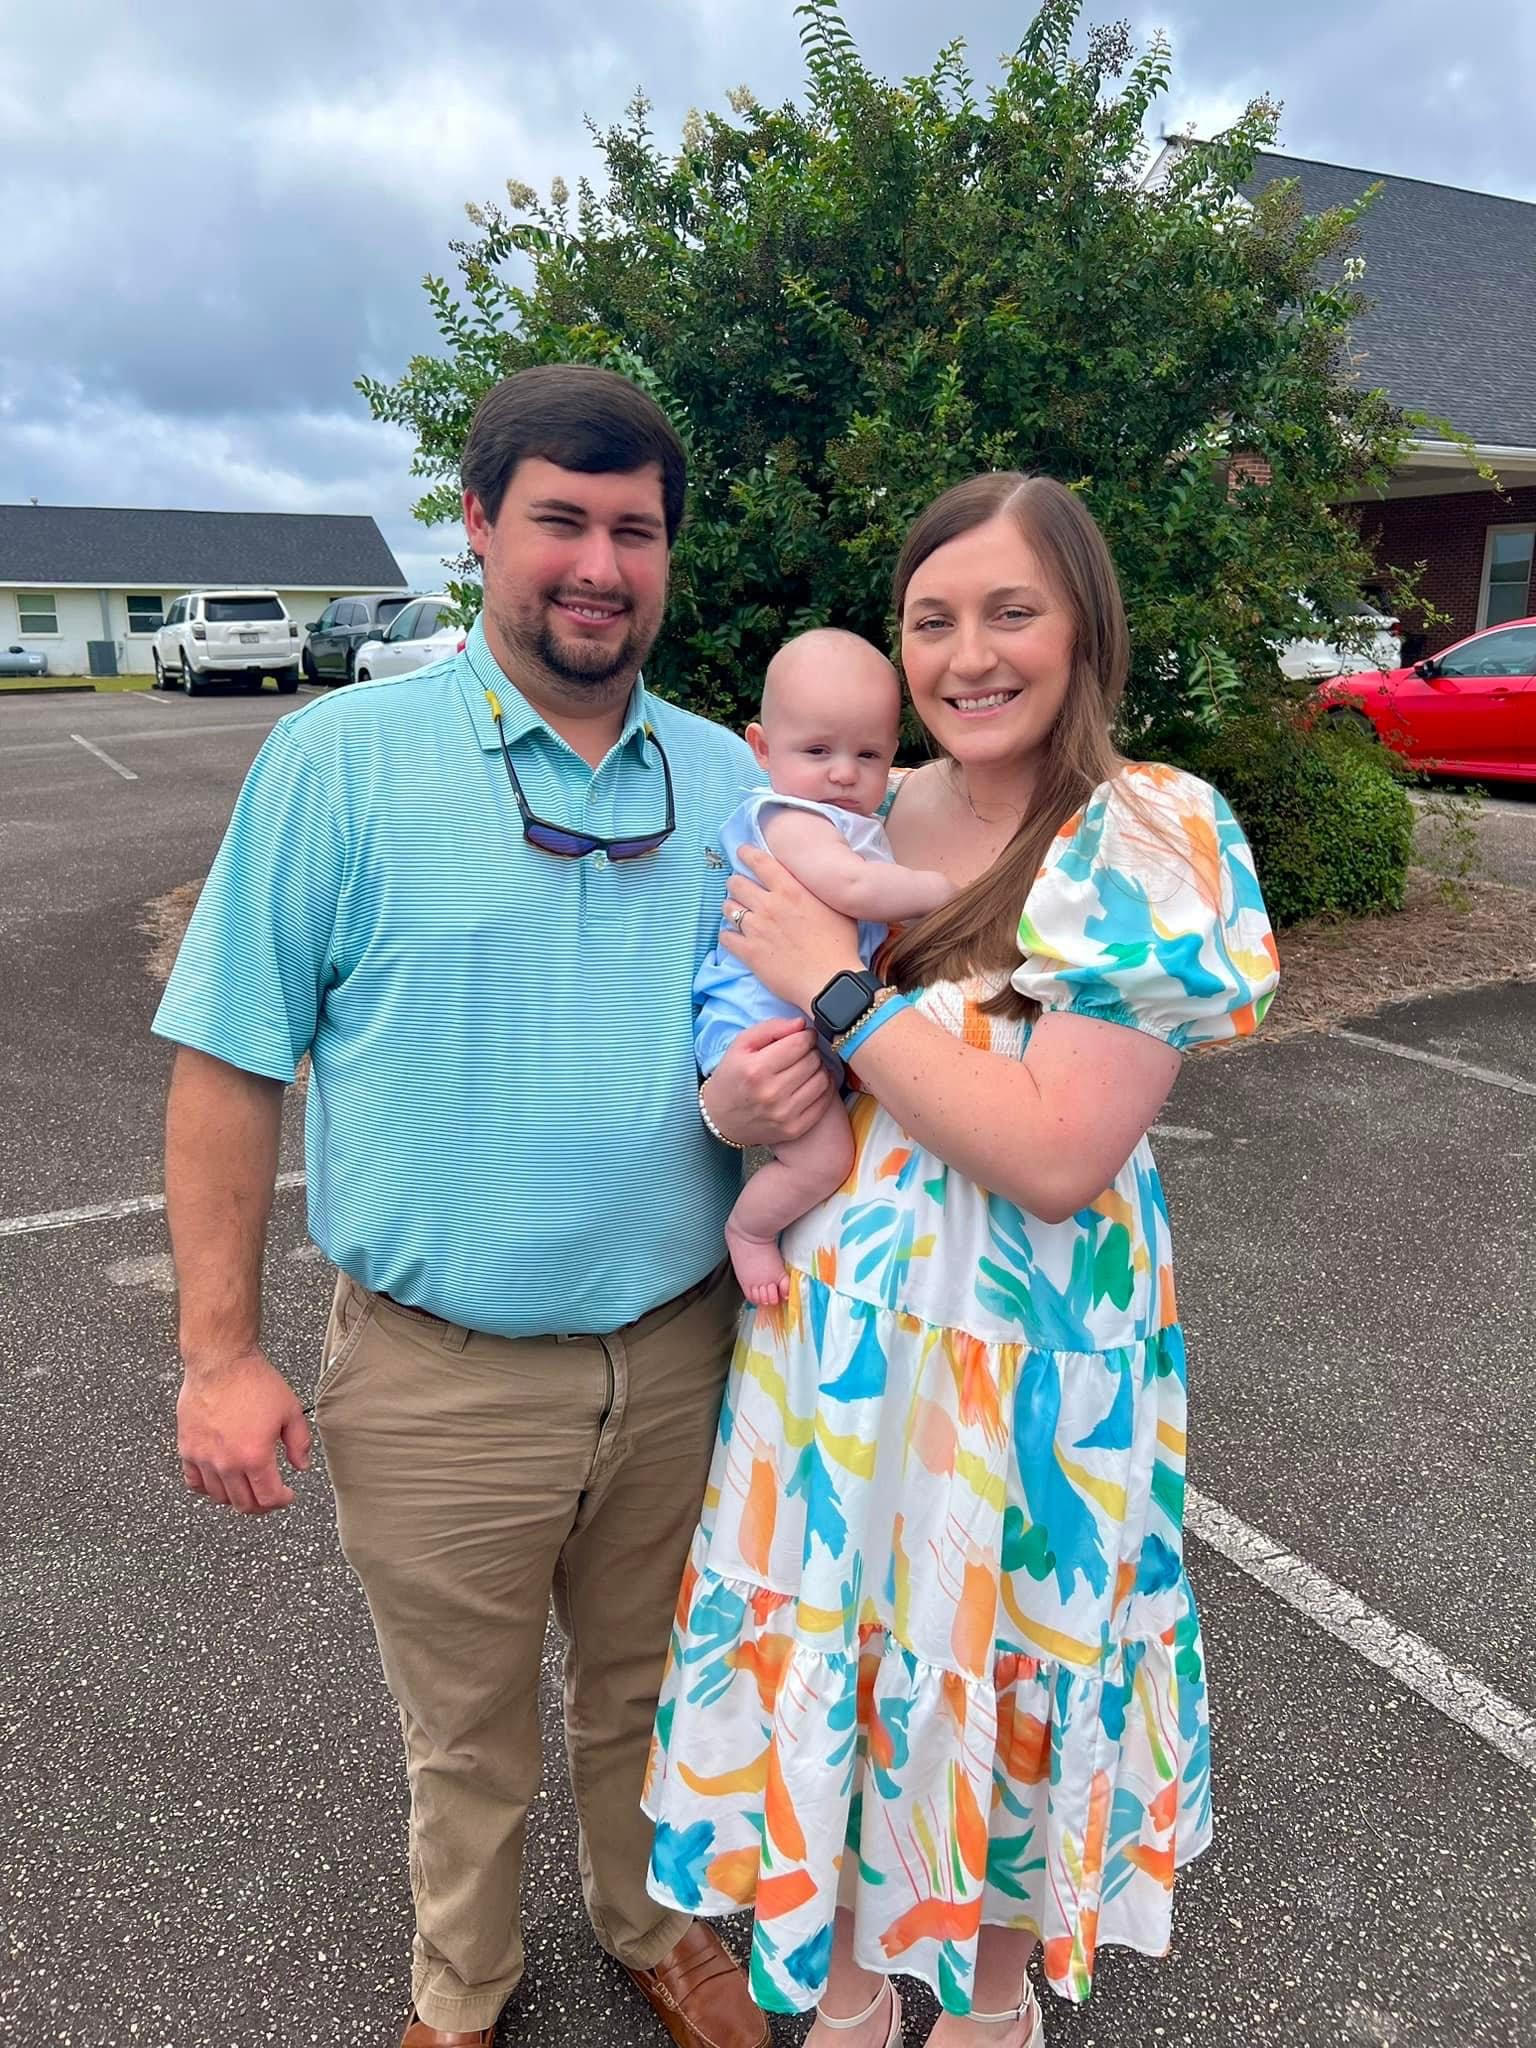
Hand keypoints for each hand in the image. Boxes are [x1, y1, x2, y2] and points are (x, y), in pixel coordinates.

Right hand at [177, 1347, 311, 1513]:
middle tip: (270, 1495)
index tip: (287, 1495)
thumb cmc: (255, 1382)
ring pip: (218, 1497)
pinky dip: (208, 1488)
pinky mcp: (187, 1448)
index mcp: (255, 1457)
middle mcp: (226, 1463)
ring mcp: (203, 1458)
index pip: (268, 1499)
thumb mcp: (290, 1410)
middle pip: (243, 1504)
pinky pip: (194, 1482)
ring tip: (247, 1487)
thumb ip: (299, 1443)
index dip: (281, 1501)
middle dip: (261, 1505)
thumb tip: (301, 1466)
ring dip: (236, 1498)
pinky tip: (220, 1480)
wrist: (221, 1362)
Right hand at [703, 1016, 834, 1146]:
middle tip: (802, 1053)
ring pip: (823, 1079)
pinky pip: (824, 1101)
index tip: (802, 1037)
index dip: (806, 1035)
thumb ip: (771, 1028)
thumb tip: (801, 1024)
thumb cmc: (733, 1075)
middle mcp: (771, 1093)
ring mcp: (784, 1114)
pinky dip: (823, 1088)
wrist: (722, 1118)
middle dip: (811, 1052)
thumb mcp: (741, 1044)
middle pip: (813, 1060)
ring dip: (819, 1069)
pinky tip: (810, 1083)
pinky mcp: (795, 1129)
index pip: (800, 1043)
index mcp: (756, 1069)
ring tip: (806, 1068)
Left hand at [722, 845, 863, 1014]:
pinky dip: (728, 935)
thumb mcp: (835, 907)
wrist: (831, 981)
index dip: (746, 854)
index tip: (742, 853)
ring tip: (737, 913)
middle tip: (740, 889)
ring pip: (728, 908)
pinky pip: (726, 937)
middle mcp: (769, 904)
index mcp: (790, 890)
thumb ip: (816, 891)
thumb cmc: (840, 945)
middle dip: (736, 884)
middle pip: (736, 883)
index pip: (759, 861)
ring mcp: (756, 928)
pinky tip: (734, 938)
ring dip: (731, 908)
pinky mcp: (749, 952)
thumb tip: (811, 883)